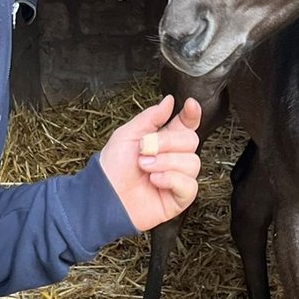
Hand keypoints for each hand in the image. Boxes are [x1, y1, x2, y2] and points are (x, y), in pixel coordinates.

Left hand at [99, 95, 201, 230]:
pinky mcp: (180, 197)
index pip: (187, 124)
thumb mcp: (128, 134)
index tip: (190, 105)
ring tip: (145, 168)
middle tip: (144, 150)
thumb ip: (151, 117)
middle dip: (167, 143)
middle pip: (191, 140)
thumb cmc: (113, 167)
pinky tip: (155, 181)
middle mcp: (175, 157)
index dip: (192, 114)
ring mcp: (179, 177)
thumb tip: (170, 101)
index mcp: (164, 140)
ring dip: (165, 162)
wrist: (105, 195)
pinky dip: (171, 180)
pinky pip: (190, 185)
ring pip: (193, 162)